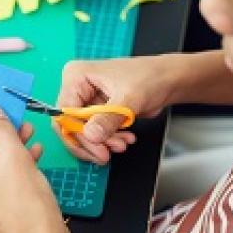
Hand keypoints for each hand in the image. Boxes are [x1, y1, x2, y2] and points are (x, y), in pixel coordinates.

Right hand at [56, 55, 175, 163]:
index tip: (97, 148)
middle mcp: (77, 88)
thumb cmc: (149, 78)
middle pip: (71, 125)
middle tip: (107, 154)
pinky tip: (125, 139)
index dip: (78, 133)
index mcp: (76, 77)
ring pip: (83, 132)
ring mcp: (86, 100)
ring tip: (122, 144)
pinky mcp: (97, 111)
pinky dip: (109, 140)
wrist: (167, 80)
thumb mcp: (128, 99)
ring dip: (102, 143)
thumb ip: (108, 118)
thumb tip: (91, 136)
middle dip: (91, 142)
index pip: (65, 112)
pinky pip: (95, 132)